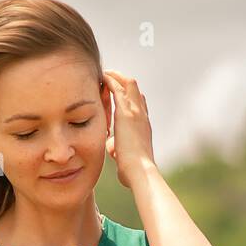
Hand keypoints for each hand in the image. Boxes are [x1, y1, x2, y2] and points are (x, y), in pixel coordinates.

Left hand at [103, 70, 155, 188]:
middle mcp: (143, 116)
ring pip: (129, 84)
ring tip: (106, 74)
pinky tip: (101, 77)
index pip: (139, 105)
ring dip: (117, 77)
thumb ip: (118, 149)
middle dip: (124, 82)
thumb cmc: (133, 171)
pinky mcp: (126, 112)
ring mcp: (136, 112)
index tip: (118, 95)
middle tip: (111, 78)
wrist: (140, 171)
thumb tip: (112, 148)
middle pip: (136, 90)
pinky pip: (117, 88)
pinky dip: (110, 80)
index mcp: (144, 128)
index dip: (129, 98)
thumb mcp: (125, 158)